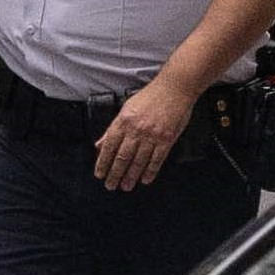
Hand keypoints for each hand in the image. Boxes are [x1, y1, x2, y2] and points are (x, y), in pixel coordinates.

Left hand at [96, 75, 189, 189]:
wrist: (174, 89)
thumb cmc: (151, 97)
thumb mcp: (126, 108)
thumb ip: (113, 128)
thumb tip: (100, 144)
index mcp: (124, 121)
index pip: (109, 146)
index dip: (103, 162)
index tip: (100, 174)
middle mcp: (136, 130)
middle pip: (122, 158)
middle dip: (115, 174)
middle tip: (111, 185)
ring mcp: (152, 135)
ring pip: (138, 162)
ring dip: (130, 176)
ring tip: (126, 186)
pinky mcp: (166, 139)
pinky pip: (157, 160)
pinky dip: (150, 171)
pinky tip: (145, 179)